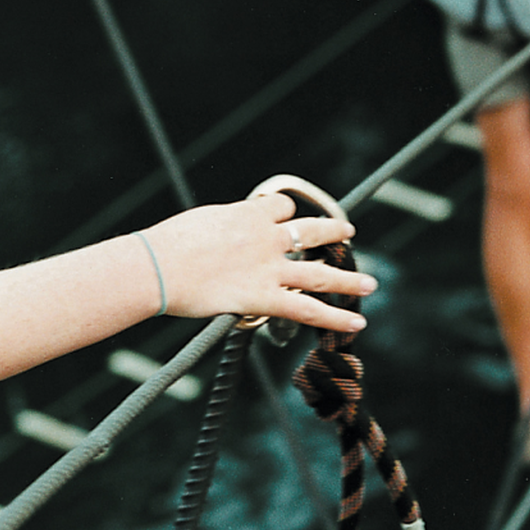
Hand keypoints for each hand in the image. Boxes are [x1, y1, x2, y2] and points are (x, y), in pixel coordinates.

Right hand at [146, 184, 374, 333]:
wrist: (159, 266)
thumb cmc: (167, 245)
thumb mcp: (200, 222)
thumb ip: (221, 227)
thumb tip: (221, 233)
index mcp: (248, 214)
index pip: (280, 207)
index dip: (283, 214)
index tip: (283, 220)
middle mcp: (267, 238)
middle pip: (311, 232)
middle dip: (332, 233)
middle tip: (348, 233)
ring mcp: (270, 269)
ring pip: (318, 273)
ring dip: (347, 280)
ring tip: (370, 284)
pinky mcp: (264, 298)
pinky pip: (307, 309)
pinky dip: (335, 317)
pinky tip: (357, 321)